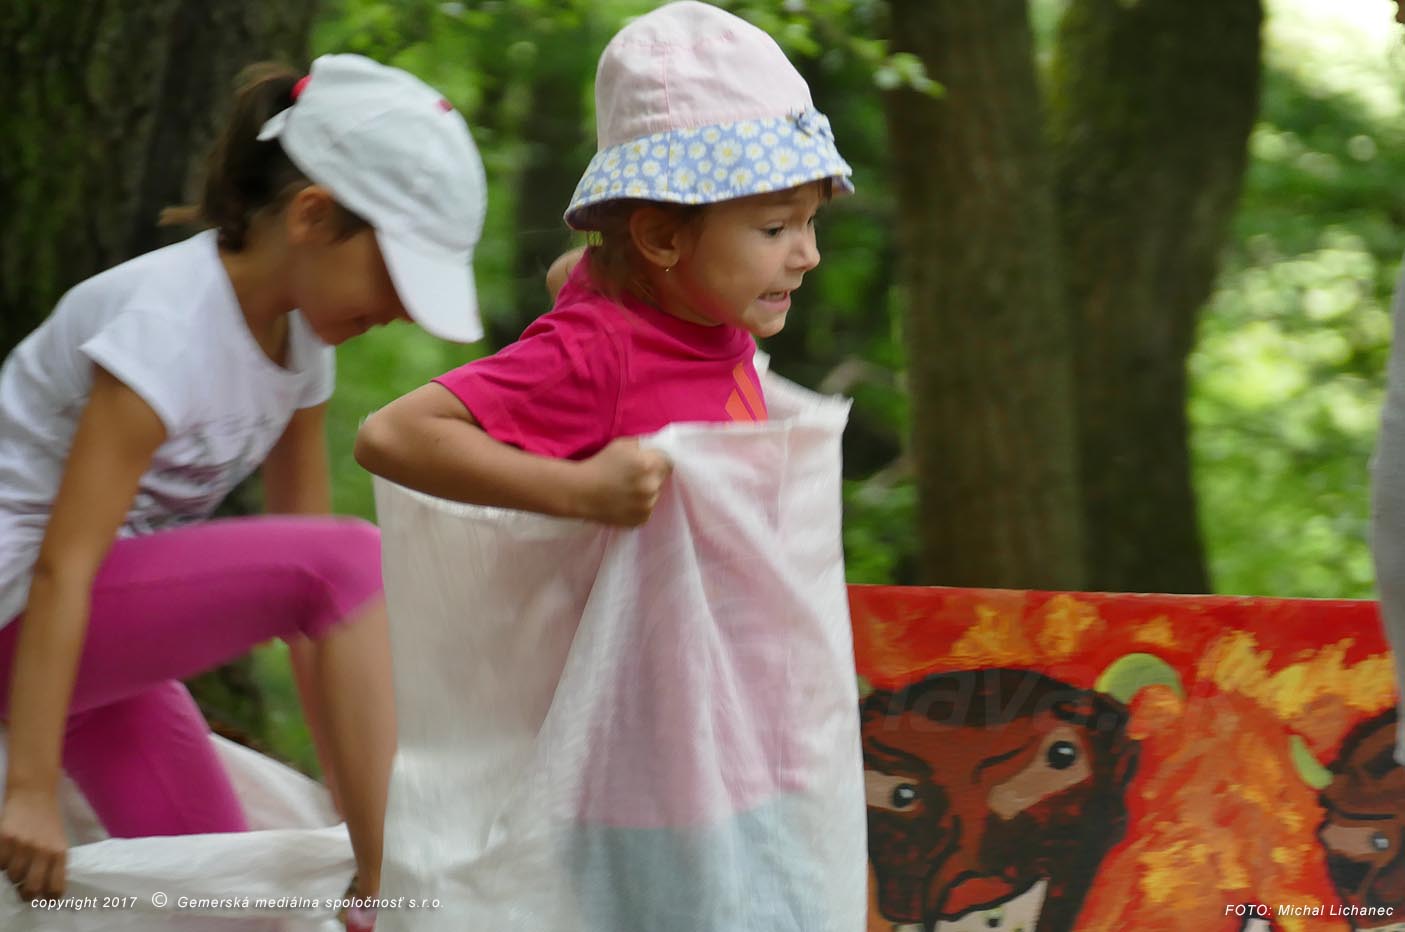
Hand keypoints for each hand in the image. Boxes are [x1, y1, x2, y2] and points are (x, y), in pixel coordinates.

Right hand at [0, 784, 66, 899]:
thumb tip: (45, 892)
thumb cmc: (47, 821)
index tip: (44, 898)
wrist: (34, 794)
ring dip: (13, 873)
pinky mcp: (4, 838)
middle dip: (27, 893)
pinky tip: (7, 851)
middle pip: (31, 889)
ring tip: (17, 860)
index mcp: (59, 853)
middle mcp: (42, 851)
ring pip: (12, 877)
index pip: (56, 887)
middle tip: (24, 889)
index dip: (49, 897)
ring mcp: (22, 845)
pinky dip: (1, 861)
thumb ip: (53, 864)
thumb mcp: (58, 841)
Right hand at [575, 438, 671, 525]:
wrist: (581, 492)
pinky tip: (624, 502)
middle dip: (652, 477)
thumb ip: (643, 447)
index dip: (658, 462)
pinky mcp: (641, 520)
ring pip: (654, 496)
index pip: (669, 462)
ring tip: (626, 491)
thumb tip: (655, 450)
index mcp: (649, 466)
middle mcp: (651, 487)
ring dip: (645, 493)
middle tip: (633, 477)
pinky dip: (639, 506)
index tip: (648, 463)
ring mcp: (647, 506)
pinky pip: (646, 510)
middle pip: (661, 480)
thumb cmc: (600, 464)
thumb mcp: (622, 445)